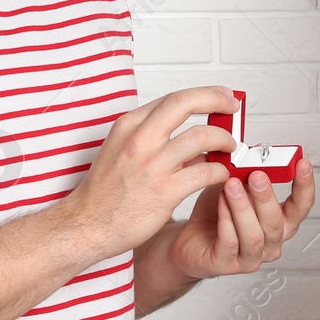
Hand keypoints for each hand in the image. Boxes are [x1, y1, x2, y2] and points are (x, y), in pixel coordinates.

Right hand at [65, 87, 237, 261]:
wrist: (86, 225)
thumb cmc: (104, 192)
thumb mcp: (120, 150)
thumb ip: (151, 139)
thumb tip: (189, 137)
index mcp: (129, 125)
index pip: (172, 98)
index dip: (203, 94)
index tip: (220, 96)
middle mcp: (140, 139)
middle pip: (185, 102)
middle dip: (216, 100)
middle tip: (232, 107)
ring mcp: (152, 164)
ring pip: (202, 136)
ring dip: (224, 140)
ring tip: (230, 148)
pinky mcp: (165, 191)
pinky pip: (206, 172)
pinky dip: (221, 171)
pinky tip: (222, 175)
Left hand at [167, 159, 315, 278]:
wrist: (188, 239)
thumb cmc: (214, 213)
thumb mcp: (234, 185)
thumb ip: (247, 171)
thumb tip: (255, 151)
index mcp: (280, 222)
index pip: (301, 207)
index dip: (305, 186)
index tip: (302, 164)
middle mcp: (270, 242)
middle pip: (277, 223)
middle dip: (266, 197)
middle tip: (257, 175)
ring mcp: (250, 256)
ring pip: (254, 235)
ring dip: (244, 208)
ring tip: (232, 185)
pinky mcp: (227, 264)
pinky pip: (230, 242)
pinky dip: (226, 220)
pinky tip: (221, 202)